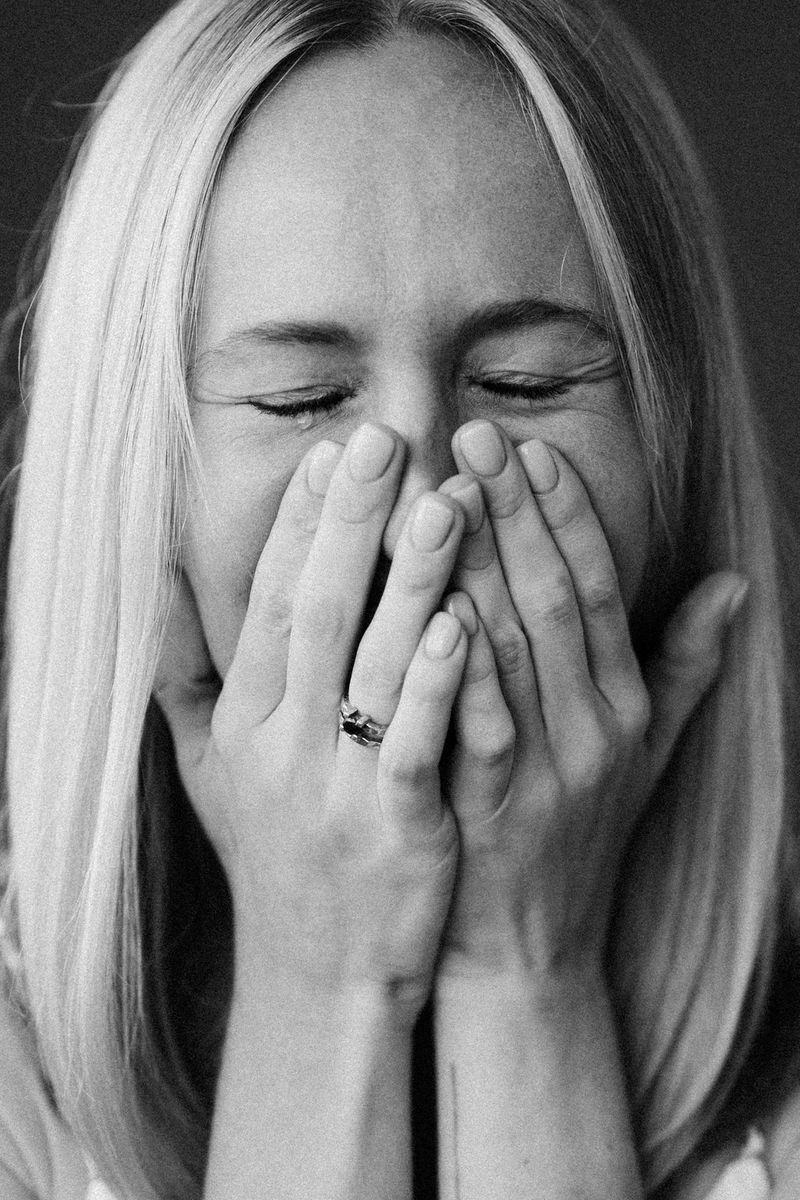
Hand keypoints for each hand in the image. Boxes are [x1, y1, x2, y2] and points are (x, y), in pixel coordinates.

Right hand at [153, 424, 469, 1019]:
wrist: (319, 973)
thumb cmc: (273, 853)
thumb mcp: (207, 767)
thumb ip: (184, 673)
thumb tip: (161, 582)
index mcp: (245, 720)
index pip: (272, 600)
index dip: (302, 523)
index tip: (332, 453)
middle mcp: (282, 745)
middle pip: (318, 613)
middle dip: (352, 522)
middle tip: (386, 439)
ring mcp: (337, 788)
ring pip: (373, 665)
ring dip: (408, 580)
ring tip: (443, 501)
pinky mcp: (397, 830)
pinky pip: (415, 743)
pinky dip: (435, 680)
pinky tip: (460, 620)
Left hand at [437, 421, 745, 983]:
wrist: (533, 945)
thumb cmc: (580, 835)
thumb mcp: (650, 753)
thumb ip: (686, 667)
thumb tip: (731, 583)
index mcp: (626, 704)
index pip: (599, 589)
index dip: (568, 516)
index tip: (531, 449)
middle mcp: (594, 727)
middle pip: (555, 600)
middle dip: (516, 514)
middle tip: (474, 437)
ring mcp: (547, 768)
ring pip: (516, 648)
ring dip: (482, 566)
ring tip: (441, 491)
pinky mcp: (492, 805)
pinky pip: (477, 719)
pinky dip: (459, 660)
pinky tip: (431, 601)